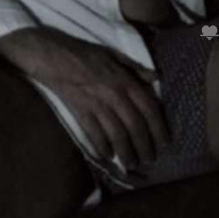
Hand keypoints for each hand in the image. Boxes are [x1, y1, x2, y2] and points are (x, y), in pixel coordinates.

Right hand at [0, 26, 169, 167]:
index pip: (149, 108)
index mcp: (126, 81)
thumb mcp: (115, 54)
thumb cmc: (86, 53)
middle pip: (135, 126)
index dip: (159, 128)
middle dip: (145, 146)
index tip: (164, 143)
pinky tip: (107, 156)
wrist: (54, 55)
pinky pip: (94, 134)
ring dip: (126, 152)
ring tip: (131, 163)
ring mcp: (97, 104)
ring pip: (117, 134)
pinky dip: (102, 147)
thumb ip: (136, 69)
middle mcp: (115, 95)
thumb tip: (156, 78)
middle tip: (150, 160)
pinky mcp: (80, 111)